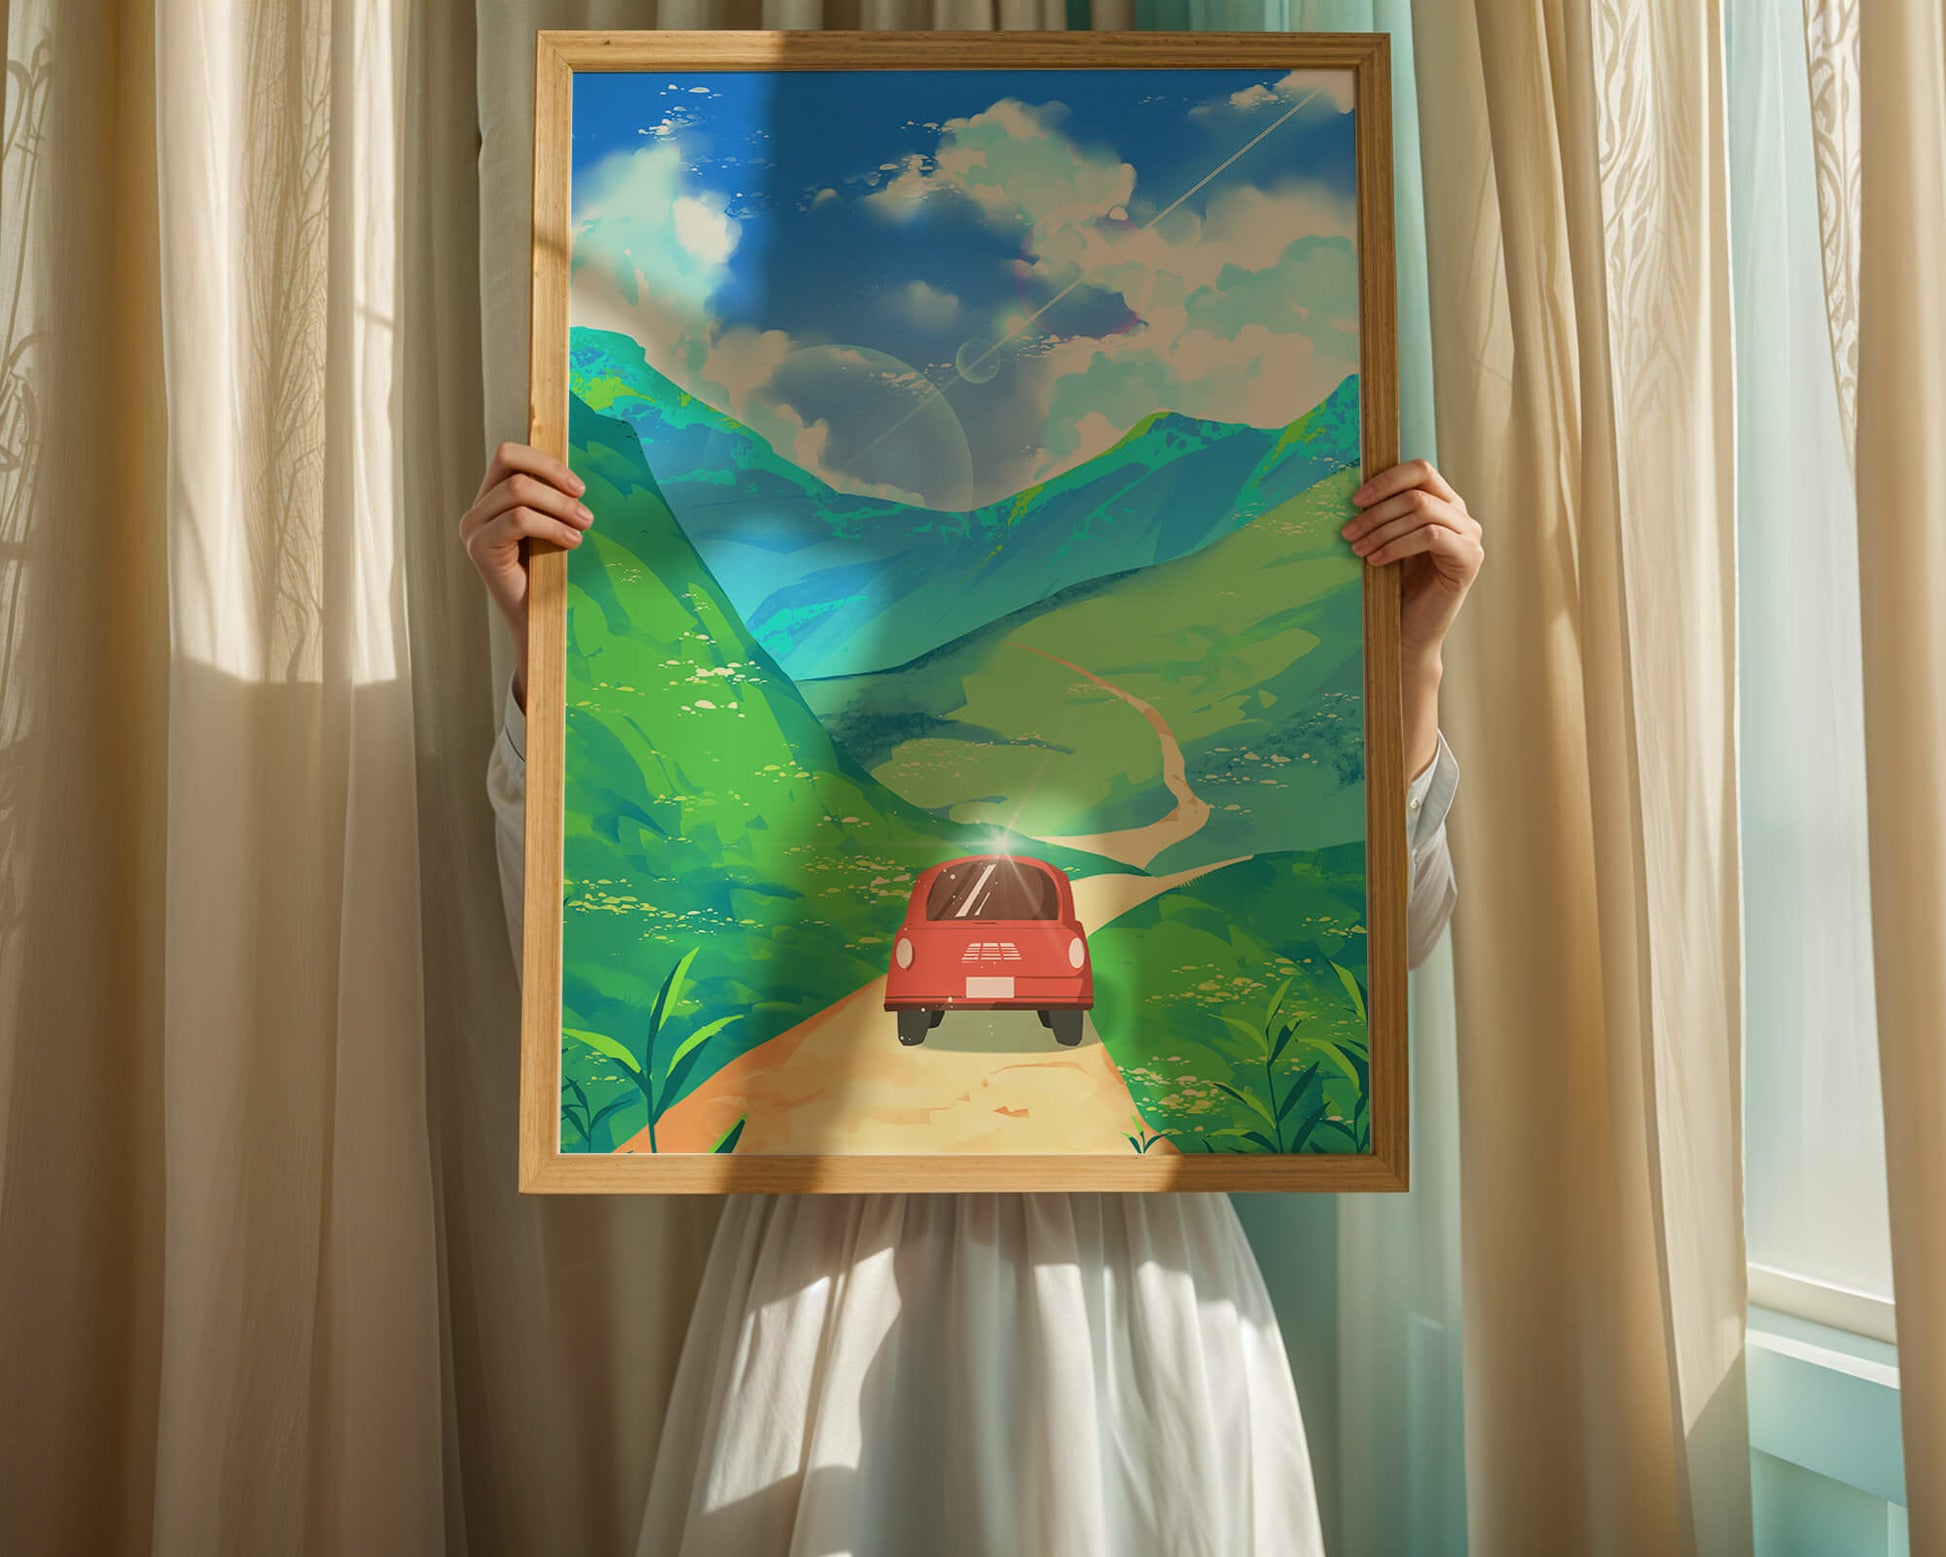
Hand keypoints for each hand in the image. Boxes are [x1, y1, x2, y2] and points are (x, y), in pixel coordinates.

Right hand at [458, 441, 591, 707]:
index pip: (509, 455)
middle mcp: (476, 511)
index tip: (578, 486)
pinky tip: (571, 543)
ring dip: (560, 506)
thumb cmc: (548, 574)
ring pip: (519, 491)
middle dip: (556, 482)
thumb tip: (574, 478)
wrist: (537, 622)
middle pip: (513, 466)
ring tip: (584, 526)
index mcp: (491, 499)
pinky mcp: (481, 548)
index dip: (545, 462)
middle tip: (585, 511)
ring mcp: (474, 528)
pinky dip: (552, 526)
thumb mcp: (551, 528)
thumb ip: (551, 500)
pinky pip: (519, 519)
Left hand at [1342, 459, 1483, 665]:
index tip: (1355, 500)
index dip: (1385, 480)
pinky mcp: (1468, 558)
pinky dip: (1397, 545)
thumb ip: (1384, 514)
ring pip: (1421, 511)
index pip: (1420, 471)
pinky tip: (1377, 560)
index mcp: (1443, 504)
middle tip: (1349, 532)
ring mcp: (1469, 536)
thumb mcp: (1388, 541)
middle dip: (1376, 512)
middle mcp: (1461, 516)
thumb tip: (1355, 492)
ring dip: (1382, 529)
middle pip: (1416, 492)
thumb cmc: (1396, 586)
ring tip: (1358, 548)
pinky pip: (1430, 536)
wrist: (1409, 632)